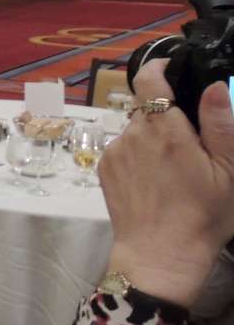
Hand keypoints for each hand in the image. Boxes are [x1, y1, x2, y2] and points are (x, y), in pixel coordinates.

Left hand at [99, 58, 233, 305]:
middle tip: (189, 141)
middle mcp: (133, 134)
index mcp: (165, 129)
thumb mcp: (228, 170)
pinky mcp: (104, 168)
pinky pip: (122, 149)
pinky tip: (155, 181)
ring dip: (152, 138)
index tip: (172, 69)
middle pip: (145, 107)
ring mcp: (114, 151)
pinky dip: (137, 156)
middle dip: (165, 116)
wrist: (160, 256)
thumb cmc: (202, 215)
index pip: (148, 78)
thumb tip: (214, 85)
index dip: (158, 68)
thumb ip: (220, 123)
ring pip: (134, 130)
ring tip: (173, 170)